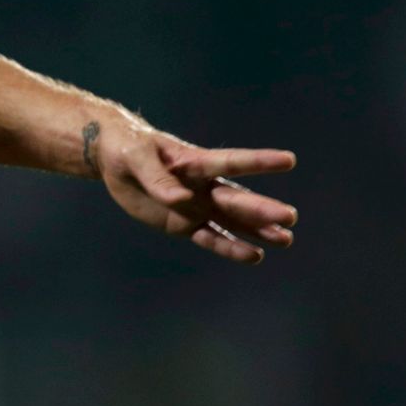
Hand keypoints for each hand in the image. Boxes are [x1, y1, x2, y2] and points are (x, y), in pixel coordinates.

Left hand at [92, 119, 297, 263]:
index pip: (230, 162)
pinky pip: (210, 237)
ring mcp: (196, 206)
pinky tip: (254, 256)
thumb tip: (182, 200)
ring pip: (231, 221)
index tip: (289, 160)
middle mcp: (202, 186)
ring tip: (285, 240)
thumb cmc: (128, 149)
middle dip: (262, 209)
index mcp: (194, 162)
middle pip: (235, 199)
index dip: (258, 162)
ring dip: (257, 231)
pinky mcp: (184, 224)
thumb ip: (157, 178)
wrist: (115, 160)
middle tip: (290, 218)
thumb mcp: (136, 158)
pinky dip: (229, 248)